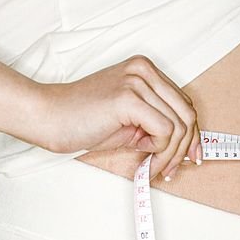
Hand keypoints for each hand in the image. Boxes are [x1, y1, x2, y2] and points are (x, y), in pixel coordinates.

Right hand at [33, 55, 201, 179]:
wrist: (48, 117)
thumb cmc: (82, 120)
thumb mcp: (129, 119)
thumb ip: (156, 122)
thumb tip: (184, 145)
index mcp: (146, 70)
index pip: (184, 103)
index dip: (191, 133)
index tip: (191, 156)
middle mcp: (144, 70)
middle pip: (187, 113)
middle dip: (185, 147)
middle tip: (171, 170)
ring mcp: (137, 81)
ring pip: (179, 125)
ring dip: (170, 154)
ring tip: (154, 167)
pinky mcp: (128, 98)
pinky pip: (164, 131)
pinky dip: (159, 150)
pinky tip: (143, 155)